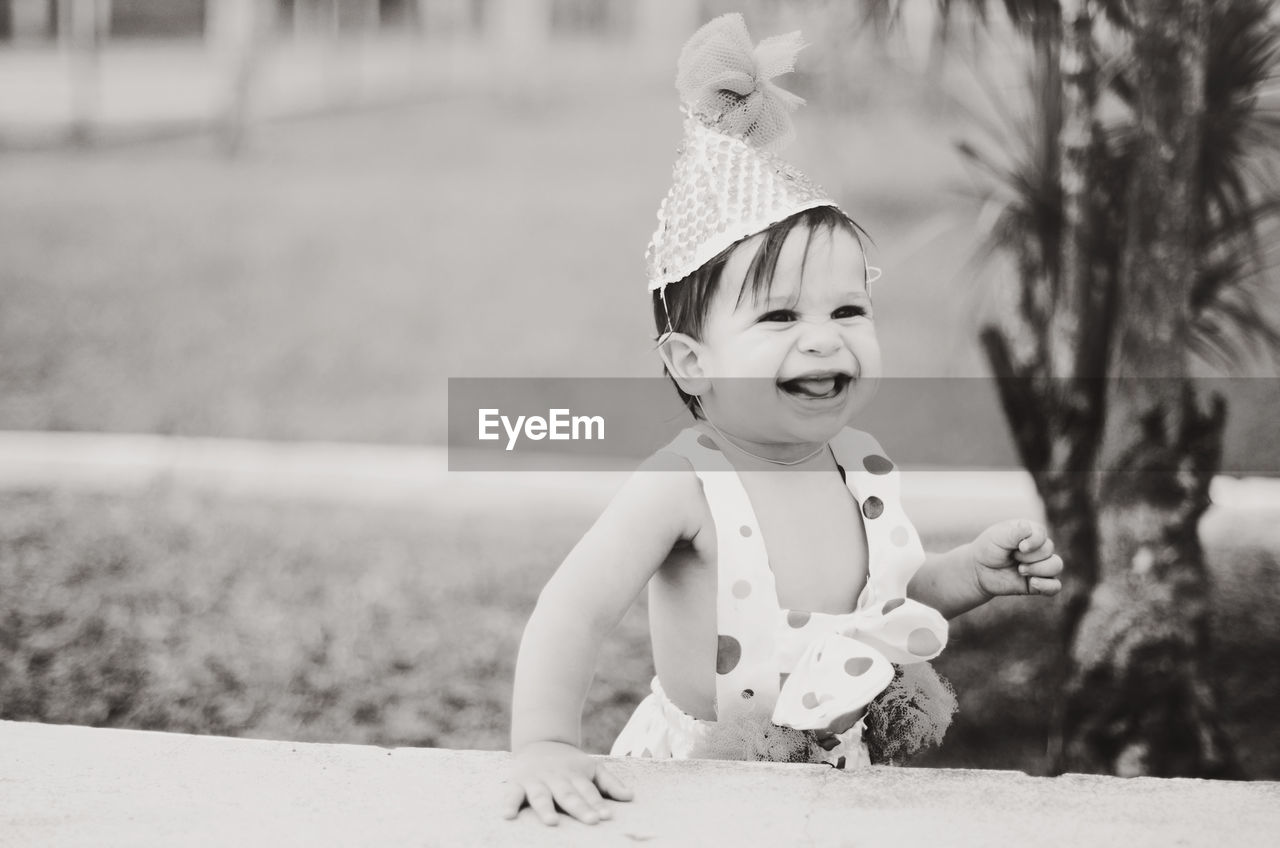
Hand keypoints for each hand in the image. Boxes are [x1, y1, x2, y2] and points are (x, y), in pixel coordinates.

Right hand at [503, 740, 633, 825]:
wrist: (540, 741)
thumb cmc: (570, 763)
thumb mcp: (591, 768)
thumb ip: (610, 783)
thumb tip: (630, 798)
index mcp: (576, 775)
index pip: (588, 791)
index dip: (596, 804)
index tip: (606, 816)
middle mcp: (557, 777)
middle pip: (568, 795)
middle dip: (579, 808)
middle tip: (590, 821)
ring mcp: (536, 780)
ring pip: (542, 795)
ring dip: (546, 808)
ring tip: (552, 822)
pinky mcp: (517, 782)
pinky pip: (512, 794)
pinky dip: (509, 804)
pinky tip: (508, 816)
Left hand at [970, 519, 1062, 598]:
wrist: (979, 571)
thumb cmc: (989, 549)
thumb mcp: (998, 537)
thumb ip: (1014, 532)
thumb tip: (1028, 527)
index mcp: (1031, 532)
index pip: (1042, 534)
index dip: (1033, 542)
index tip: (1019, 547)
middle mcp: (1039, 548)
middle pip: (1049, 550)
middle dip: (1029, 556)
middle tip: (1013, 557)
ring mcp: (1040, 566)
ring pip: (1056, 565)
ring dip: (1038, 569)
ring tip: (1020, 570)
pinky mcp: (1038, 584)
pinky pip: (1055, 586)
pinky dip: (1047, 586)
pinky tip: (1033, 583)